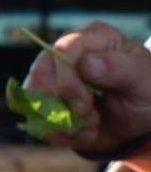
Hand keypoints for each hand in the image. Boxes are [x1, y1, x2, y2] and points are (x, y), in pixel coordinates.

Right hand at [23, 21, 150, 151]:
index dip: (67, 79)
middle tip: (90, 118)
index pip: (63, 49)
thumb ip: (119, 68)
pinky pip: (34, 116)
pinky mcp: (45, 99)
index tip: (84, 105)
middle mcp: (66, 52)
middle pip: (41, 72)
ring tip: (89, 127)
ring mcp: (52, 75)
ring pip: (32, 96)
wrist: (140, 122)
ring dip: (59, 120)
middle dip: (62, 104)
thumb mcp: (143, 80)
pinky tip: (80, 132)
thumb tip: (86, 63)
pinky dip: (56, 131)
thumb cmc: (146, 92)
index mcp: (93, 38)